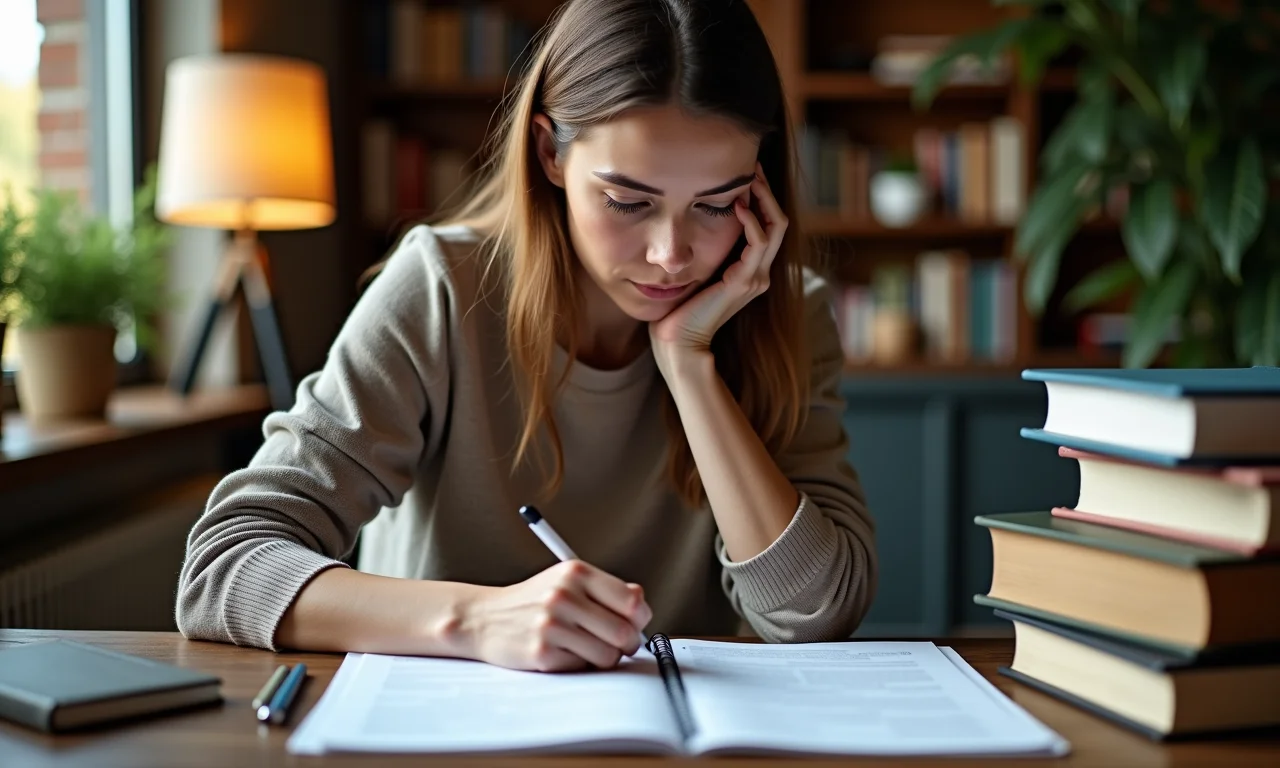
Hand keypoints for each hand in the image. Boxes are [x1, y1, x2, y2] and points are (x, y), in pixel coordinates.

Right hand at [457, 560, 652, 671]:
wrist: (484, 617)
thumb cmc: (533, 600)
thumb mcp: (568, 581)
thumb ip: (606, 590)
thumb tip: (640, 603)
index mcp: (576, 572)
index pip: (631, 601)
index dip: (640, 618)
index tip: (635, 624)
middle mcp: (563, 595)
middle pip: (624, 632)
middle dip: (628, 643)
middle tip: (619, 644)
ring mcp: (551, 625)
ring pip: (608, 655)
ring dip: (605, 657)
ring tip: (588, 647)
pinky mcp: (541, 653)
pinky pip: (583, 667)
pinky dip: (579, 664)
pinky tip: (564, 651)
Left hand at [650, 161, 788, 377]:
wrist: (678, 343)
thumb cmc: (678, 310)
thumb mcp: (694, 270)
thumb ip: (701, 251)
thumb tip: (688, 219)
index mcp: (749, 270)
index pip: (767, 224)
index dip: (761, 197)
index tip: (745, 172)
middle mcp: (759, 273)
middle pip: (777, 220)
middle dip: (767, 191)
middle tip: (753, 164)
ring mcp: (755, 278)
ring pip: (774, 227)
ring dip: (763, 199)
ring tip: (749, 177)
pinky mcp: (744, 282)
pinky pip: (758, 243)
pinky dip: (751, 221)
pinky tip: (737, 204)